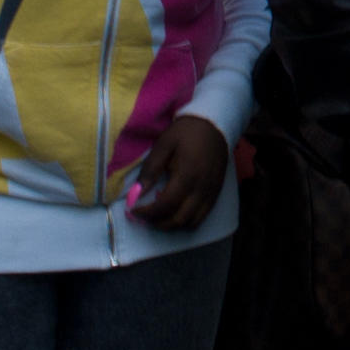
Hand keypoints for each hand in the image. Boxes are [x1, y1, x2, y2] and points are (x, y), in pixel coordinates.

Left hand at [127, 114, 230, 228]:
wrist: (214, 124)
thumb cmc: (186, 132)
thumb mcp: (163, 144)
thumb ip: (150, 170)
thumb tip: (136, 193)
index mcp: (187, 176)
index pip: (165, 206)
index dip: (146, 213)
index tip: (132, 211)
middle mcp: (201, 189)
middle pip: (178, 220)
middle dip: (157, 223)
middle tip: (143, 216)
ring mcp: (211, 193)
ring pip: (191, 223)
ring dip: (172, 224)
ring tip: (159, 214)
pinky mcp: (216, 193)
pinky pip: (202, 217)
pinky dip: (186, 221)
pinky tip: (175, 210)